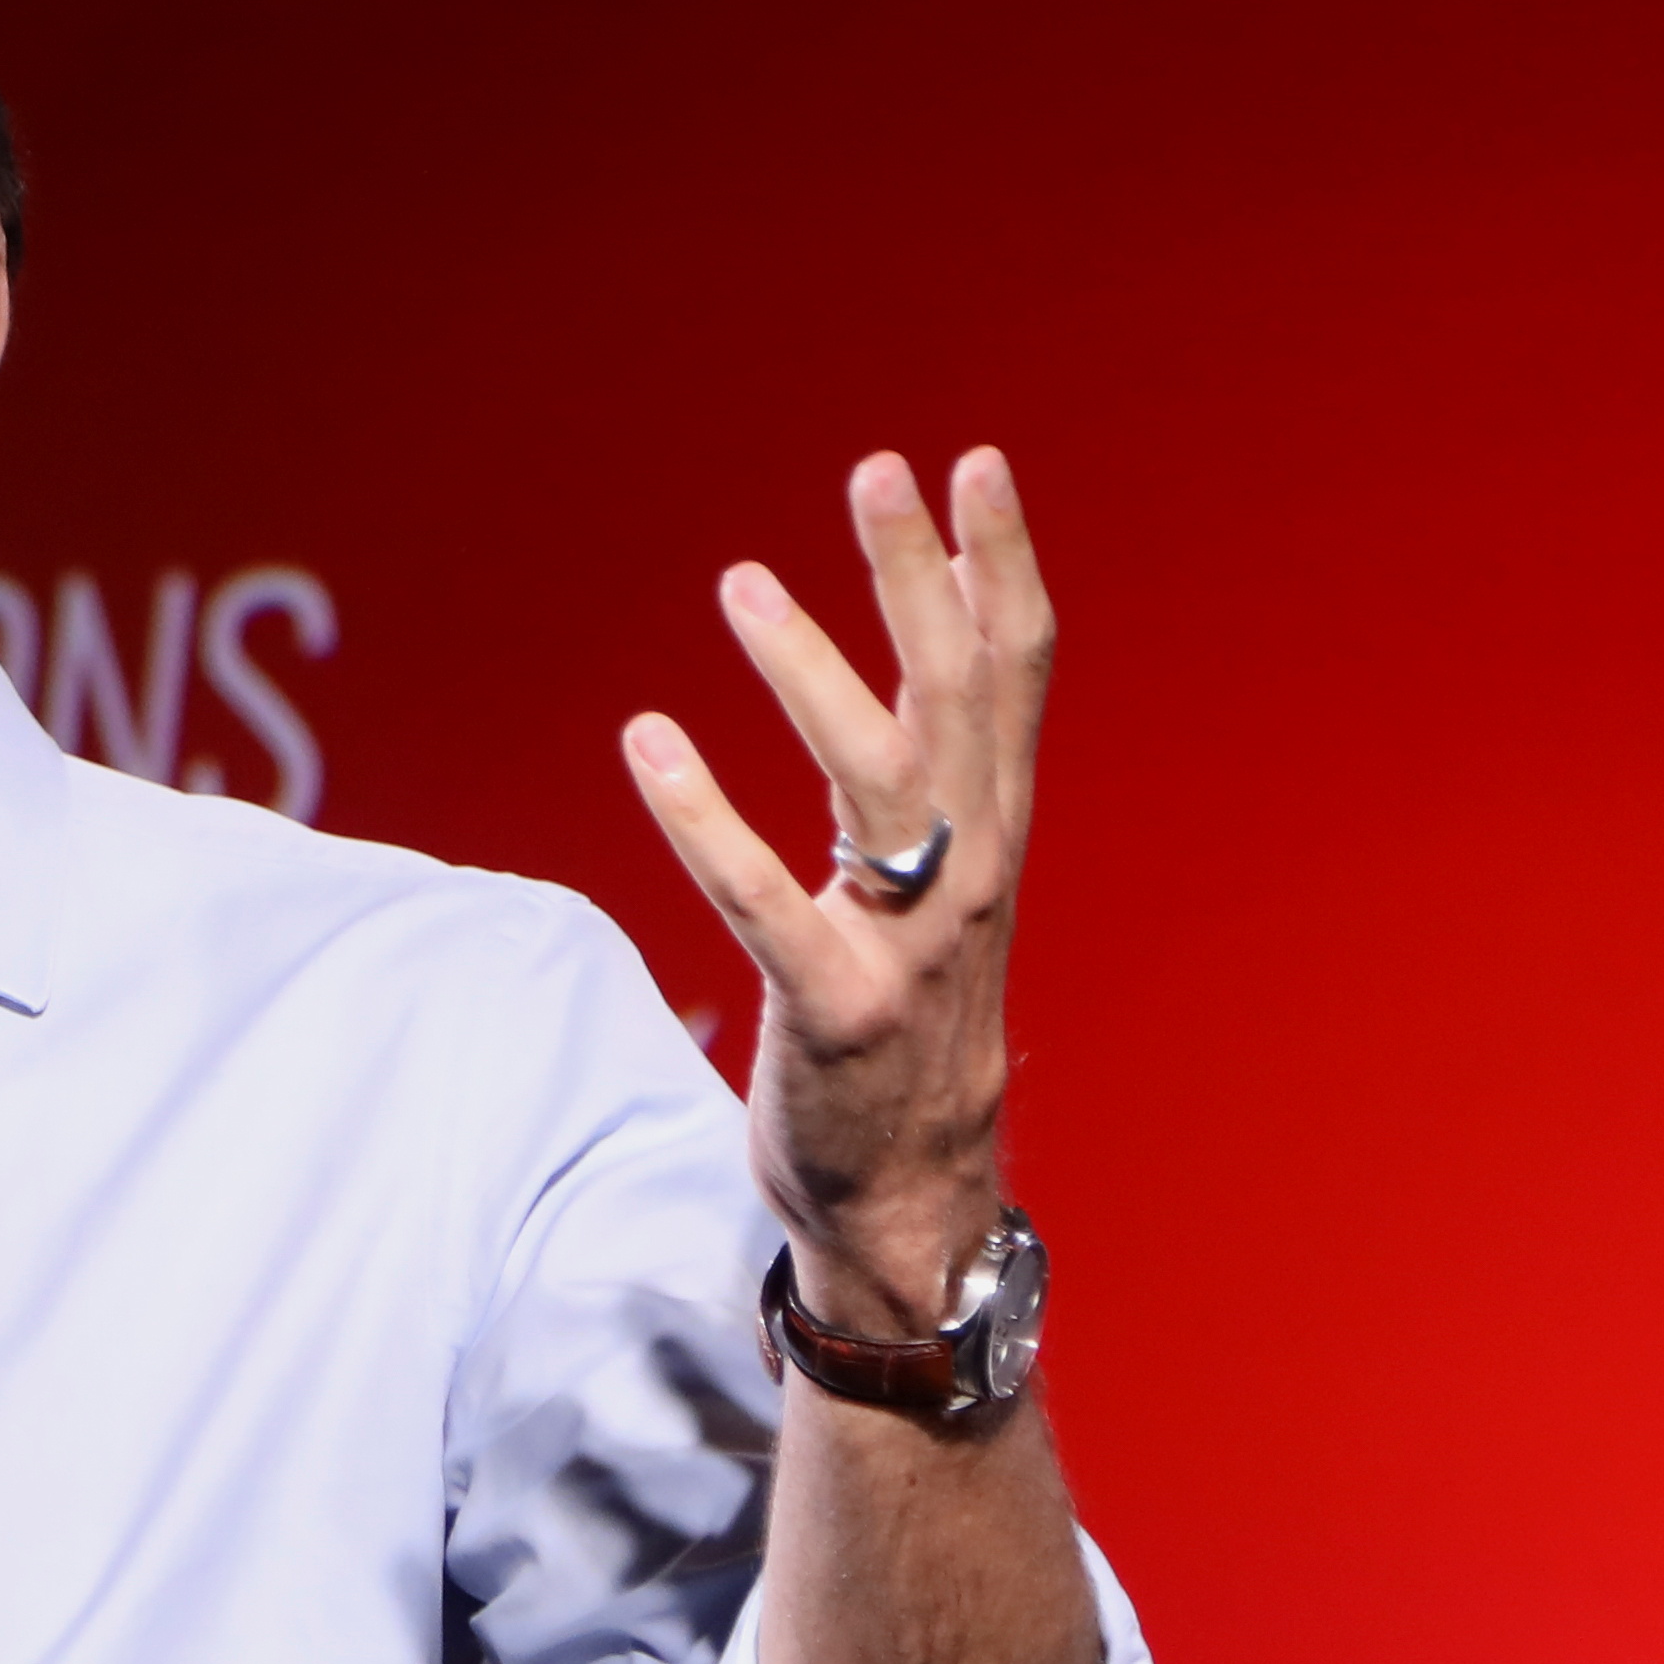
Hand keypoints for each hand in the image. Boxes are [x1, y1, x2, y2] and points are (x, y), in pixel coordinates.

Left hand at [623, 447, 1051, 1331]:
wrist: (912, 1201)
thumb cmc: (911, 1025)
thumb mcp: (946, 884)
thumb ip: (941, 767)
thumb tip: (934, 624)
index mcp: (995, 834)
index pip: (1015, 674)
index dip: (1002, 565)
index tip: (977, 462)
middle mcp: (970, 875)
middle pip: (953, 697)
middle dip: (918, 576)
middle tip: (877, 468)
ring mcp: (910, 944)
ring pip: (873, 778)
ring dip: (806, 672)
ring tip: (739, 583)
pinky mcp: (837, 1008)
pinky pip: (764, 901)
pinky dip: (703, 820)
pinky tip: (647, 742)